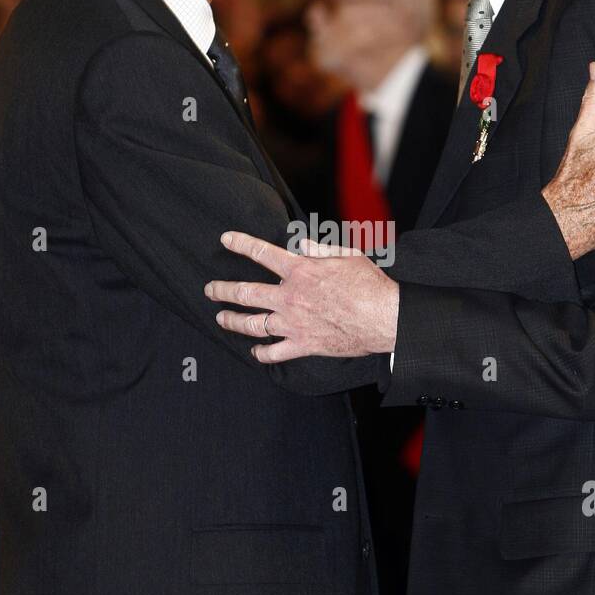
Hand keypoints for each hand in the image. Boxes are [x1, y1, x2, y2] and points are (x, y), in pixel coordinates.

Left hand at [205, 234, 399, 360]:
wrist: (384, 318)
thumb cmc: (369, 285)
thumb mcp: (347, 255)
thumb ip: (320, 249)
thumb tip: (300, 243)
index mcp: (300, 271)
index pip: (262, 253)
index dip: (241, 244)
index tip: (225, 240)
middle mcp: (290, 296)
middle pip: (245, 293)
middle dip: (223, 290)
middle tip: (210, 289)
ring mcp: (293, 323)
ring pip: (252, 323)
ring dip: (232, 320)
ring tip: (221, 318)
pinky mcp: (303, 345)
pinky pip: (274, 353)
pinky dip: (261, 354)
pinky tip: (254, 352)